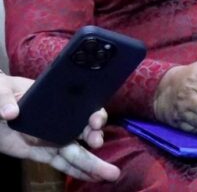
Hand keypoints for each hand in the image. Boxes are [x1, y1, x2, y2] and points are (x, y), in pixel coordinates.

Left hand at [0, 76, 117, 180]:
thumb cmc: (1, 93)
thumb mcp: (1, 91)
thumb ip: (5, 100)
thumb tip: (10, 113)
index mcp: (56, 100)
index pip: (82, 105)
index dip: (92, 112)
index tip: (94, 121)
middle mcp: (60, 120)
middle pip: (83, 129)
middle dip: (95, 136)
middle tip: (98, 143)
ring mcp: (52, 139)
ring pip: (77, 151)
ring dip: (94, 163)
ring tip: (111, 174)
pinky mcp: (42, 153)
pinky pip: (62, 164)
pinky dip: (77, 171)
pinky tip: (93, 178)